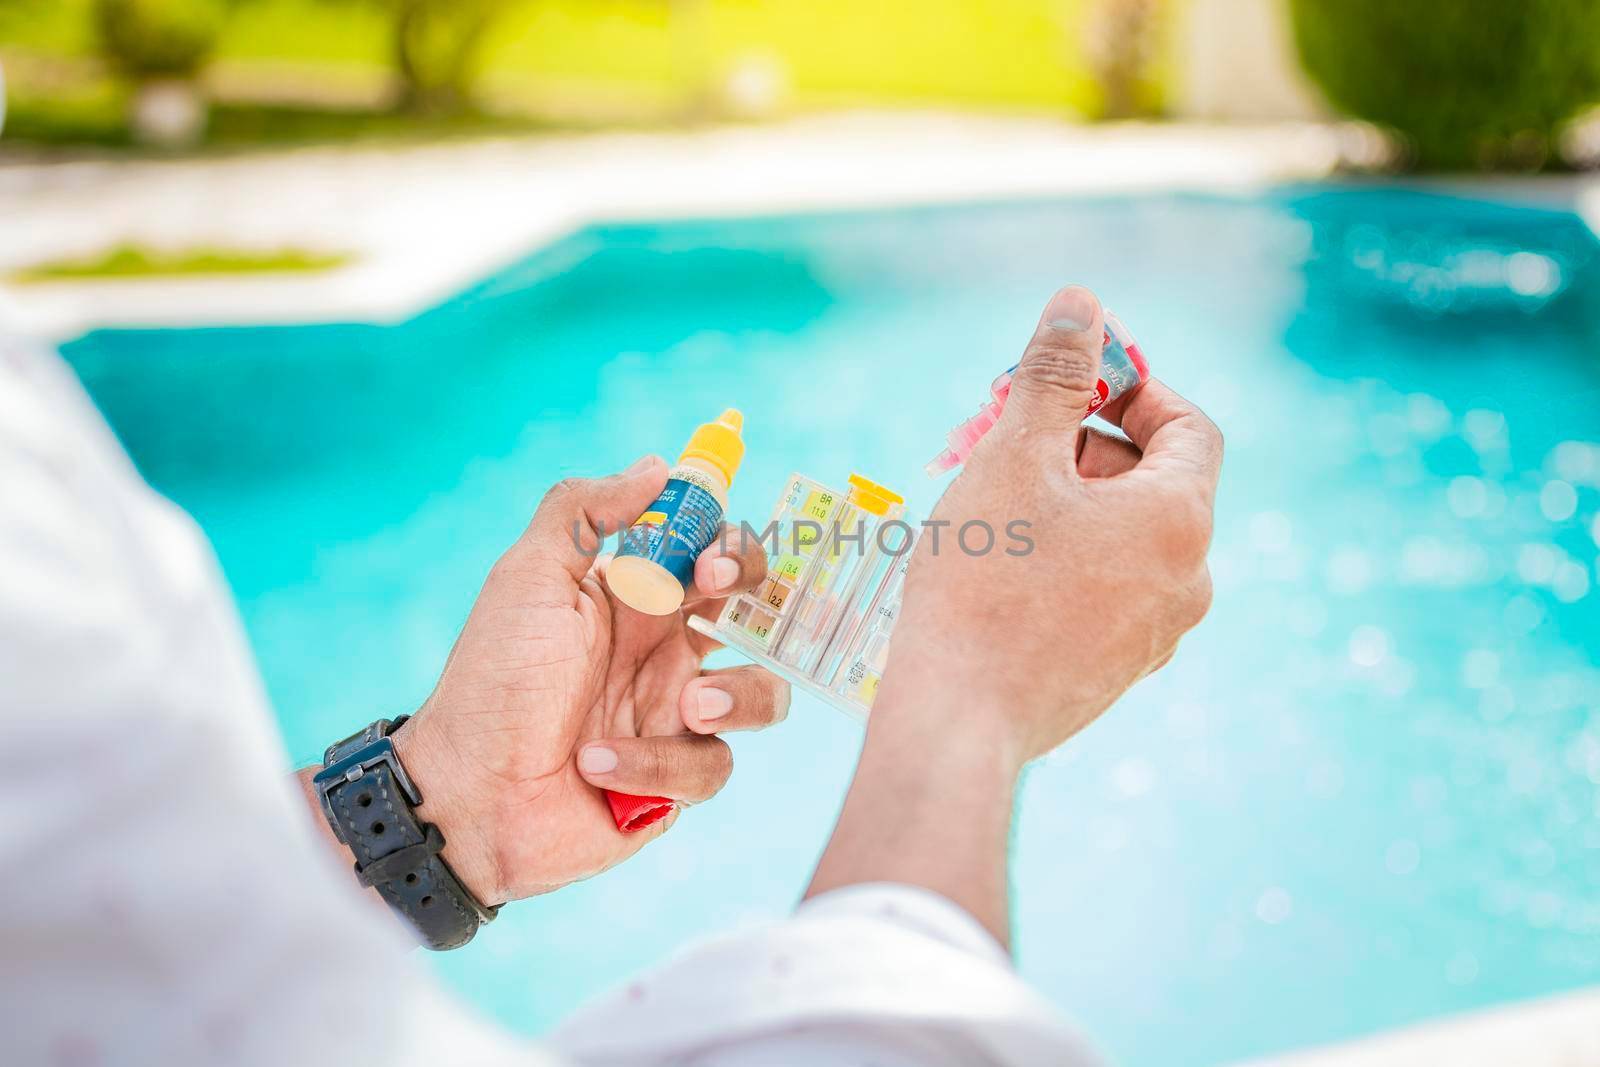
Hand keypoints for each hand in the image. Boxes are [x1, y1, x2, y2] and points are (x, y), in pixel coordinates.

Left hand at [389, 458, 788, 903]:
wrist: (466, 793)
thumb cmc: (493, 683)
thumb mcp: (528, 580)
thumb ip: (584, 512)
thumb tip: (657, 466)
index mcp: (635, 601)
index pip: (709, 554)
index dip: (728, 544)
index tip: (711, 556)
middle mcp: (664, 654)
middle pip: (755, 612)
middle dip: (755, 597)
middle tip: (713, 598)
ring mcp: (675, 718)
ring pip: (762, 696)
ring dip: (738, 696)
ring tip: (690, 708)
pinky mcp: (676, 781)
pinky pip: (710, 766)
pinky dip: (656, 763)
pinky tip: (596, 765)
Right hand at [808, 285, 1220, 940]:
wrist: (956, 722)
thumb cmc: (984, 582)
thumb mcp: (1013, 456)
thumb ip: (1053, 375)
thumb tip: (1083, 304)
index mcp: (1179, 522)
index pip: (1189, 427)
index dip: (1133, 388)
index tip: (1070, 381)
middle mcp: (1188, 583)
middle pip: (1153, 482)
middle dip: (1082, 444)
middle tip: (1006, 435)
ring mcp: (1154, 637)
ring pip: (1124, 539)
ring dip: (1068, 501)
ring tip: (991, 500)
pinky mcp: (1113, 673)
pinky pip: (1104, 590)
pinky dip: (1065, 558)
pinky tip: (997, 564)